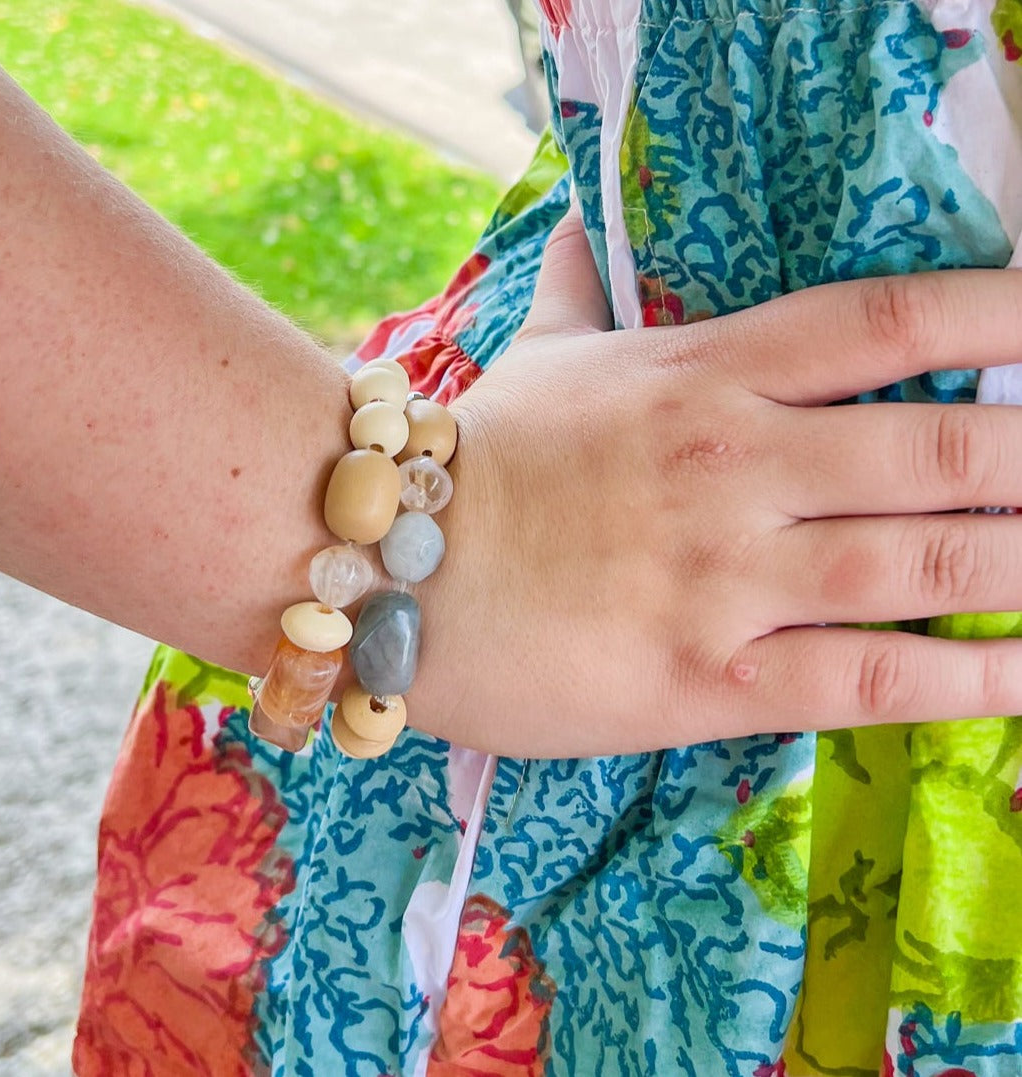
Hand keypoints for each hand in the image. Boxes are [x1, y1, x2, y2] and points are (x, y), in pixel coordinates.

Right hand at [411, 210, 1021, 756]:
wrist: (381, 569)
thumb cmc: (471, 460)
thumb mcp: (536, 357)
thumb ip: (576, 291)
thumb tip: (572, 233)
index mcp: (702, 374)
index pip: (883, 320)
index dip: (1001, 311)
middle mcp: (735, 462)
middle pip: (943, 446)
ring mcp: (725, 571)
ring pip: (926, 560)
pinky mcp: (706, 677)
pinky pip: (868, 676)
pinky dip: (970, 679)